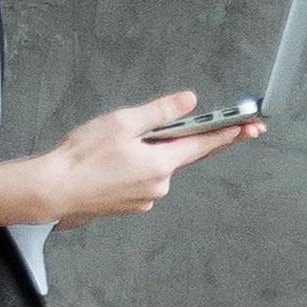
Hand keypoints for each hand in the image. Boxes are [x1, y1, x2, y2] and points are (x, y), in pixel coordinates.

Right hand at [37, 93, 253, 222]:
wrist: (55, 190)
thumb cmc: (82, 157)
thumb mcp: (123, 122)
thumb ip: (160, 112)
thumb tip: (189, 101)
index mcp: (160, 165)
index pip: (203, 145)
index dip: (229, 134)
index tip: (251, 127)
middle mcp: (158, 186)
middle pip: (180, 154)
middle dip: (186, 139)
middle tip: (192, 129)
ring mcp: (145, 198)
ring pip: (158, 166)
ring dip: (148, 152)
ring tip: (115, 147)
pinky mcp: (131, 204)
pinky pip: (143, 178)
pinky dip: (135, 166)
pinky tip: (112, 161)